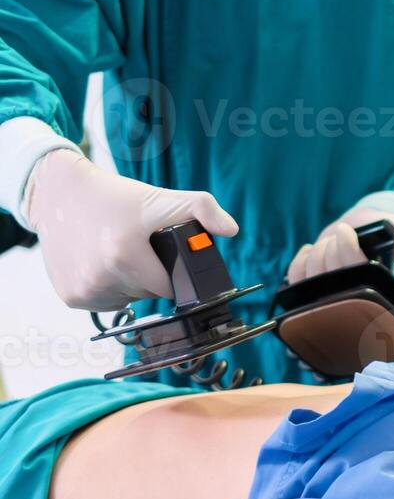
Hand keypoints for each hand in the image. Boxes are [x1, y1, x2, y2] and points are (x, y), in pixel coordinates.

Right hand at [26, 150, 237, 310]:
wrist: (58, 194)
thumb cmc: (115, 198)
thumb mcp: (162, 197)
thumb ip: (202, 208)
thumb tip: (230, 230)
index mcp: (124, 253)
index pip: (169, 286)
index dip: (172, 273)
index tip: (162, 256)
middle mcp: (101, 275)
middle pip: (148, 294)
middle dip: (151, 277)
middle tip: (139, 250)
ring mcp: (84, 289)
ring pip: (127, 300)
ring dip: (129, 285)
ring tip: (119, 255)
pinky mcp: (71, 296)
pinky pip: (104, 303)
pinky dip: (108, 289)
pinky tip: (102, 265)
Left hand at [287, 197, 393, 284]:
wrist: (370, 230)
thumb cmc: (393, 232)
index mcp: (380, 287)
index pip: (356, 275)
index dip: (346, 252)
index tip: (346, 231)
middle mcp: (354, 295)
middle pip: (331, 273)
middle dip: (333, 247)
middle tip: (344, 234)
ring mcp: (331, 294)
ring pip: (313, 274)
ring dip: (319, 251)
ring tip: (333, 242)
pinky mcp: (313, 287)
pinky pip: (297, 277)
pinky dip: (302, 259)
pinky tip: (315, 251)